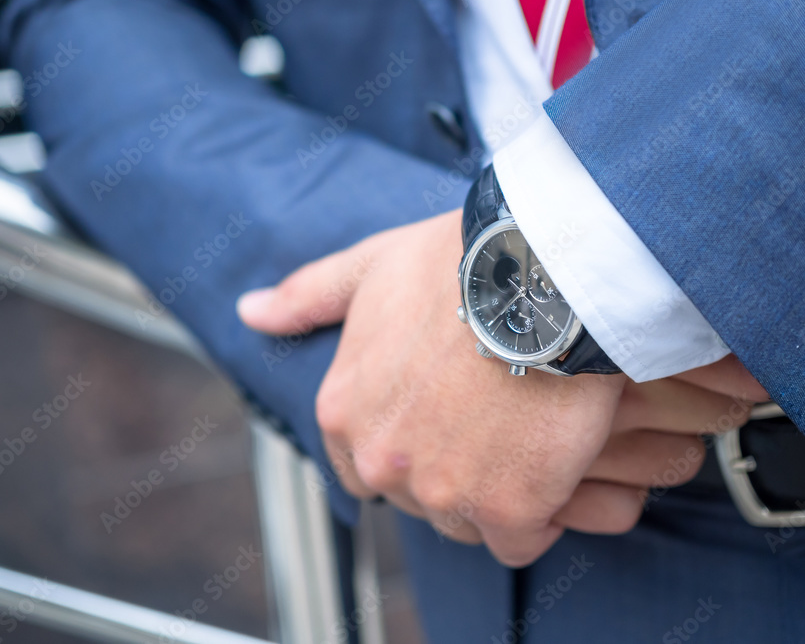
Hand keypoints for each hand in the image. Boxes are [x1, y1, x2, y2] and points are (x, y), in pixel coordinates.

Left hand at [238, 211, 765, 565]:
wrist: (542, 274)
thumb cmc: (457, 264)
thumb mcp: (371, 267)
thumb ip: (309, 296)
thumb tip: (249, 311)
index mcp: (343, 413)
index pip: (363, 469)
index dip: (410, 447)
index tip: (447, 417)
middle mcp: (380, 461)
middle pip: (418, 496)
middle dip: (453, 470)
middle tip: (497, 418)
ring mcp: (444, 490)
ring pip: (468, 522)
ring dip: (496, 493)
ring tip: (527, 434)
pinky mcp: (510, 509)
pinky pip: (521, 539)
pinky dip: (540, 513)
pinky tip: (554, 463)